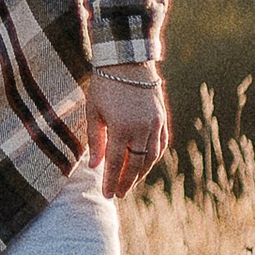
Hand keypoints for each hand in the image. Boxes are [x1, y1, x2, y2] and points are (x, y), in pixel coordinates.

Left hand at [85, 66, 169, 197]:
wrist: (127, 60)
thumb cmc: (104, 84)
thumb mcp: (93, 110)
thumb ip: (95, 140)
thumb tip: (94, 166)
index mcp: (121, 127)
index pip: (116, 162)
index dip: (111, 180)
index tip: (107, 195)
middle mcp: (141, 128)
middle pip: (135, 164)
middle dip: (126, 182)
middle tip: (118, 195)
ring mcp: (155, 123)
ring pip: (151, 157)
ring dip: (141, 173)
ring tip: (130, 183)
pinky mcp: (162, 117)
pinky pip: (161, 144)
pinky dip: (153, 157)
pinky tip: (145, 164)